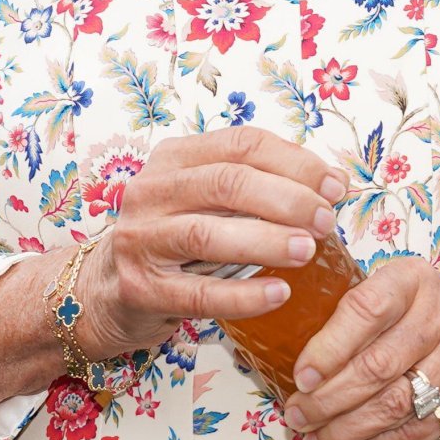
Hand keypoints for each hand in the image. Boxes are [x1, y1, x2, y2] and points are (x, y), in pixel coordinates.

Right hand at [75, 127, 347, 361]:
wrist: (105, 290)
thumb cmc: (174, 240)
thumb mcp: (205, 199)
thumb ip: (257, 186)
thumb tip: (332, 185)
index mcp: (175, 157)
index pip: (241, 143)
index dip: (295, 162)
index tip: (335, 186)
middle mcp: (151, 190)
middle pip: (227, 181)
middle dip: (286, 199)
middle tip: (325, 221)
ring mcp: (140, 239)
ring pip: (208, 233)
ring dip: (266, 240)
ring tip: (308, 251)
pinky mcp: (140, 289)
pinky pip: (198, 294)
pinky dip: (244, 295)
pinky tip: (278, 294)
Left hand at [281, 260, 439, 439]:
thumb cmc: (430, 312)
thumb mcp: (399, 289)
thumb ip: (356, 309)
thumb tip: (291, 348)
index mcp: (413, 280)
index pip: (366, 310)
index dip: (328, 347)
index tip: (300, 375)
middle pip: (375, 367)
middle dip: (327, 398)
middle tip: (296, 414)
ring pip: (392, 405)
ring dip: (344, 429)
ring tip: (312, 438)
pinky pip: (413, 432)